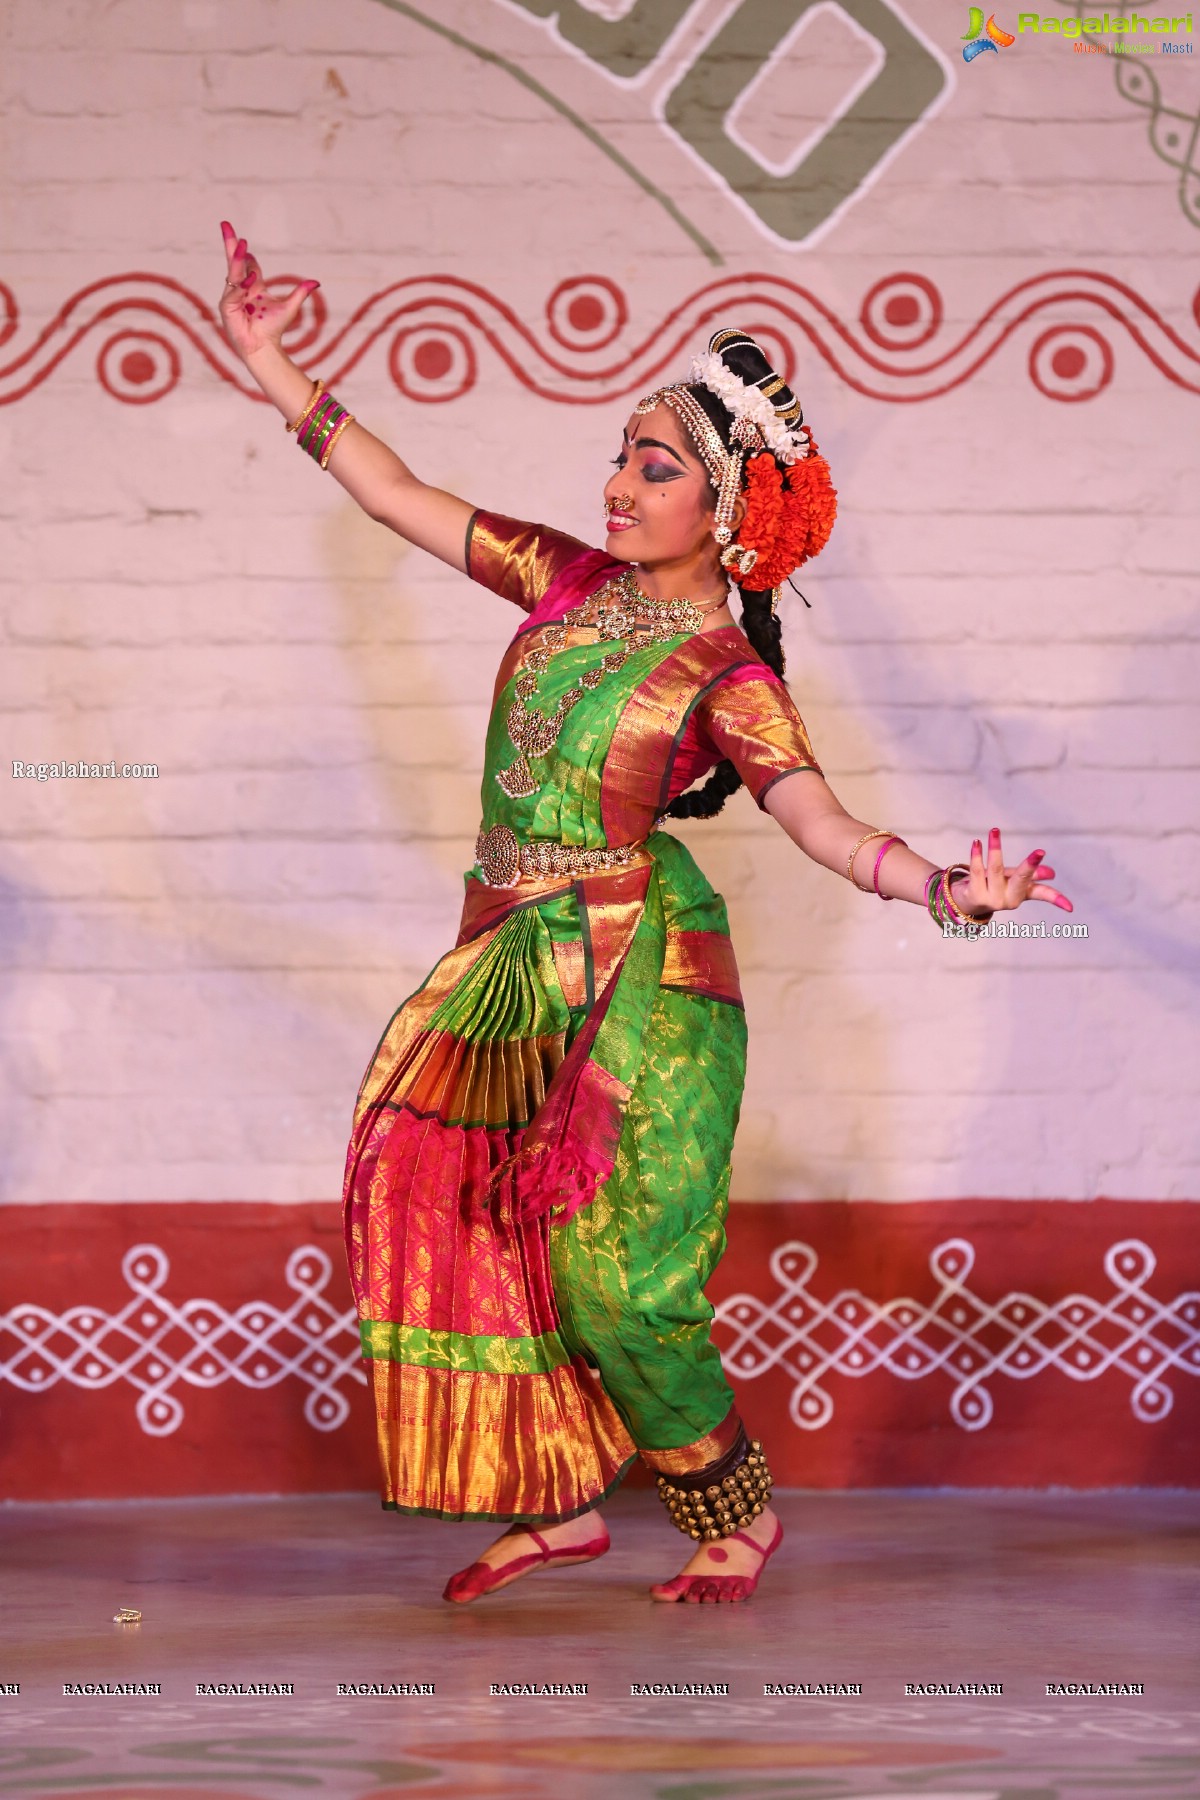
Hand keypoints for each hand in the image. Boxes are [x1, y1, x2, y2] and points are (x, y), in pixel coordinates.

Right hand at [217, 220, 318, 362]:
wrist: (264, 347)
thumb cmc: (274, 328)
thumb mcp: (290, 307)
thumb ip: (300, 292)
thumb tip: (316, 282)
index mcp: (253, 286)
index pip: (248, 265)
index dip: (248, 254)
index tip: (247, 243)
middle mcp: (240, 289)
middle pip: (234, 262)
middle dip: (230, 244)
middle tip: (225, 224)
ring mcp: (232, 298)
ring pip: (233, 274)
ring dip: (237, 260)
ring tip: (241, 244)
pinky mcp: (227, 308)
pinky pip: (232, 294)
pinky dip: (240, 288)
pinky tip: (249, 282)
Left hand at [950, 827, 1072, 918]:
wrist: (968, 901)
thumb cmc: (995, 888)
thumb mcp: (1014, 880)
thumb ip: (1030, 875)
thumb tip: (1051, 874)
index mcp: (1021, 895)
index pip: (1042, 894)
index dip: (1056, 899)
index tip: (1070, 908)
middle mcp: (1008, 900)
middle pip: (1021, 879)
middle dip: (1031, 866)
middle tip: (1040, 852)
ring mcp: (991, 899)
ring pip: (995, 869)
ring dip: (995, 848)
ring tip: (995, 831)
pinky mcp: (974, 894)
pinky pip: (977, 871)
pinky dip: (977, 856)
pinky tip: (977, 843)